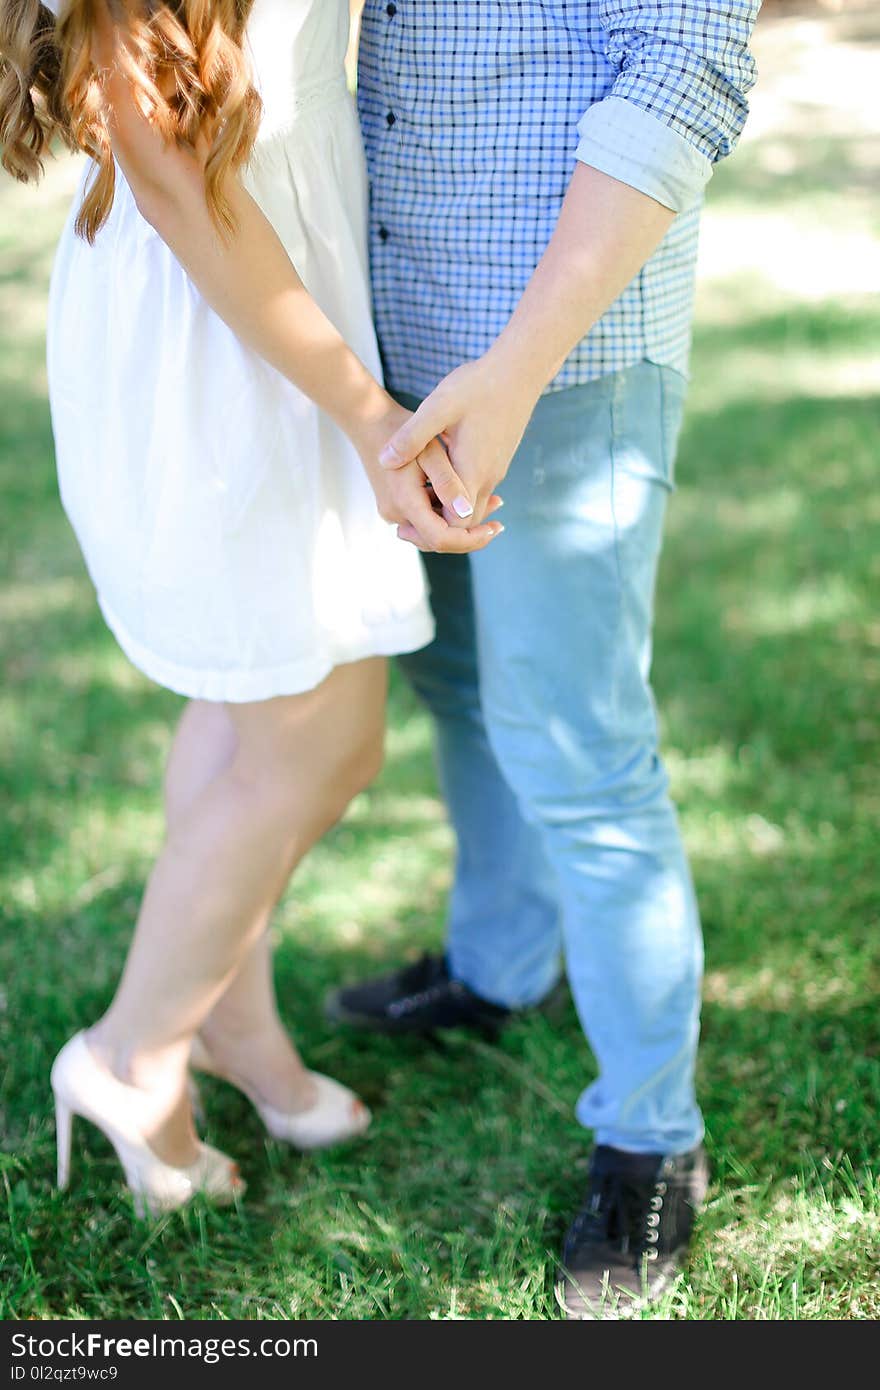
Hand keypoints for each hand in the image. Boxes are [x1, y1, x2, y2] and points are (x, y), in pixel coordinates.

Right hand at [354, 398, 503, 552]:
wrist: (371, 421)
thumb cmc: (403, 429)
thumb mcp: (429, 449)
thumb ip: (446, 481)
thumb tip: (466, 512)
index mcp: (404, 501)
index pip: (440, 538)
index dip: (470, 539)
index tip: (494, 528)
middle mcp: (395, 514)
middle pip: (437, 541)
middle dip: (469, 535)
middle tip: (498, 523)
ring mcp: (393, 513)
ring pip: (432, 533)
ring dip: (460, 525)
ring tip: (492, 505)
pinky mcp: (396, 508)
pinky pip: (425, 521)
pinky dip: (447, 515)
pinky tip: (468, 500)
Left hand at [377, 353, 540, 529]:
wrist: (519, 369)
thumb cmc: (478, 385)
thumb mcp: (437, 407)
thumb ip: (411, 437)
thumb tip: (384, 462)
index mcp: (472, 472)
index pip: (456, 526)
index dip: (432, 533)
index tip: (404, 528)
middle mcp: (488, 478)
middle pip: (465, 525)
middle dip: (438, 529)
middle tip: (407, 527)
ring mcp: (496, 470)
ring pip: (473, 508)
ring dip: (448, 512)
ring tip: (417, 506)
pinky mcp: (498, 460)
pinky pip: (478, 491)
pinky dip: (458, 497)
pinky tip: (436, 482)